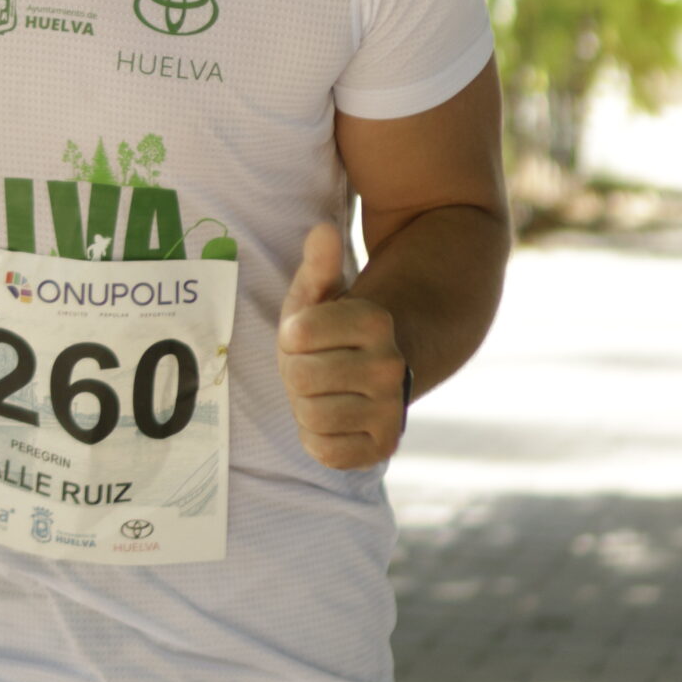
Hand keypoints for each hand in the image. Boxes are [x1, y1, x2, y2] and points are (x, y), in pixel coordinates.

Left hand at [276, 222, 407, 470]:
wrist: (369, 376)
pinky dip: (317, 438)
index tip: (305, 336)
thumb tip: (323, 231)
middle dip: (294, 373)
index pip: (297, 334)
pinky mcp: (382, 448)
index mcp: (375, 321)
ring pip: (311, 415)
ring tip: (322, 392)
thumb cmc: (331, 332)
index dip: (290, 337)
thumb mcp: (320, 295)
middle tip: (312, 367)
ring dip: (304, 406)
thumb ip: (318, 263)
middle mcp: (390, 365)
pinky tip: (331, 419)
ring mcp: (390, 410)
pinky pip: (325, 451)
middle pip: (300, 378)